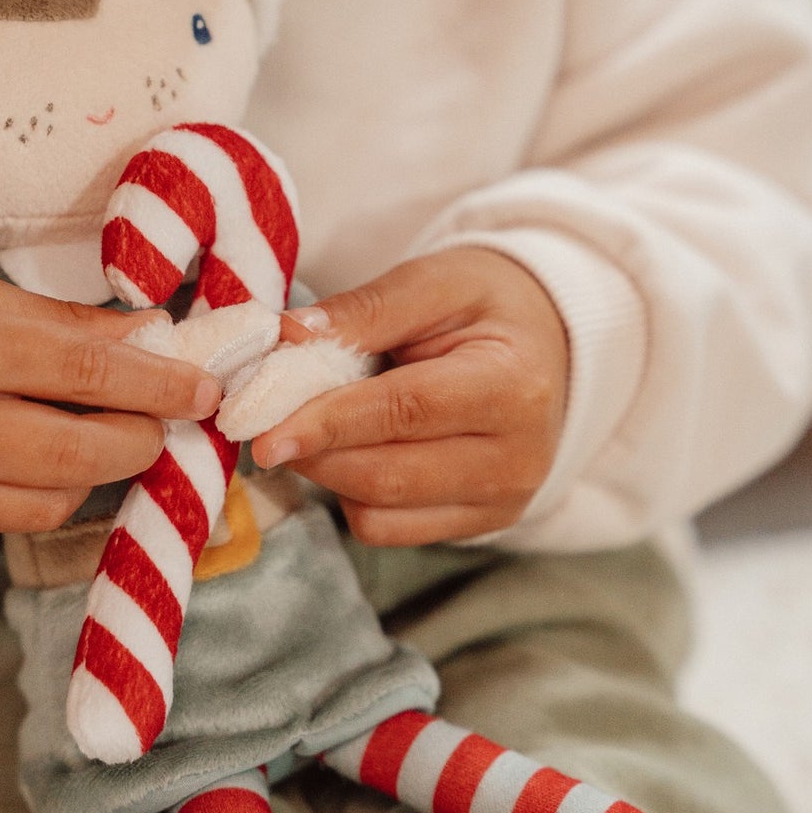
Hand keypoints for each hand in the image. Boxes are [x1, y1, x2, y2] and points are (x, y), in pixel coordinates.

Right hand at [0, 244, 221, 535]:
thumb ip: (65, 324)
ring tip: (110, 434)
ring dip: (98, 471)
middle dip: (142, 437)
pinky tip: (53, 460)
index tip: (207, 388)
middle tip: (167, 415)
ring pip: (54, 499)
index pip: (89, 372)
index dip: (161, 384)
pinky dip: (47, 493)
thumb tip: (159, 338)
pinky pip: (10, 519)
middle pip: (82, 451)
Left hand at [253, 246, 568, 544]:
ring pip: (379, 513)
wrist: (550, 345)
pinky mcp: (481, 525)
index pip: (402, 412)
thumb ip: (365, 309)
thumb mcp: (436, 281)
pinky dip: (351, 496)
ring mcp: (502, 502)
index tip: (261, 429)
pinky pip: (389, 531)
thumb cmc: (487, 305)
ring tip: (312, 425)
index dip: (326, 421)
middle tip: (263, 420)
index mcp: (512, 387)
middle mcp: (516, 459)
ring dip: (325, 474)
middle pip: (385, 475)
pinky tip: (351, 452)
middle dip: (312, 451)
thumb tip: (288, 335)